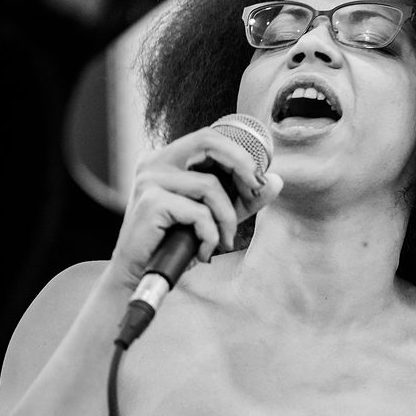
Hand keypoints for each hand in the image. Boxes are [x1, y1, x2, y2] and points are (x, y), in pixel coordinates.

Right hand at [109, 124, 282, 290]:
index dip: (239, 154)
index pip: (209, 140)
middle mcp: (154, 163)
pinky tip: (201, 253)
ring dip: (226, 219)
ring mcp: (149, 180)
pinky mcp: (150, 202)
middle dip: (240, 164)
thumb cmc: (173, 244)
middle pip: (208, 142)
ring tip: (222, 242)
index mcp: (166, 159)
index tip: (257, 180)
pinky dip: (209, 236)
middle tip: (255, 190)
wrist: (139, 276)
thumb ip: (241, 199)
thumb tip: (275, 181)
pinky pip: (199, 213)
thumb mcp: (214, 217)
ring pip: (209, 186)